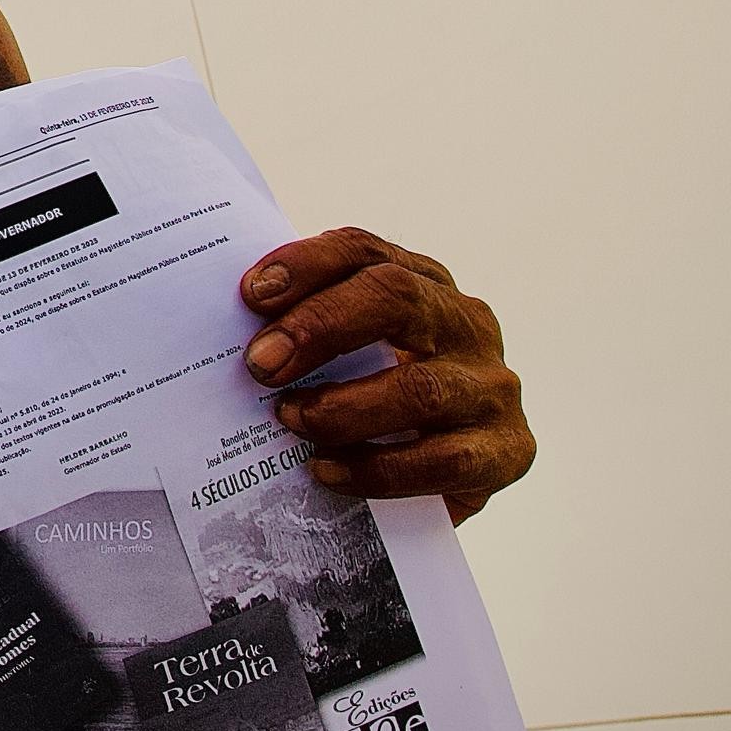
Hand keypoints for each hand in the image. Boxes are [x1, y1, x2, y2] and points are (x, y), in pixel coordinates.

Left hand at [237, 228, 533, 521]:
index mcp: (423, 283)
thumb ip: (301, 331)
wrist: (443, 478)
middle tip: (261, 364)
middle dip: (320, 327)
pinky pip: (442, 459)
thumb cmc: (374, 402)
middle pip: (396, 298)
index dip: (306, 265)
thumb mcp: (344, 356)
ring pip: (419, 386)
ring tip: (290, 421)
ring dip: (343, 407)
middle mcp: (465, 323)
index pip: (363, 252)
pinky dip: (378, 469)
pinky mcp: (508, 450)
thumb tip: (221, 331)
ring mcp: (492, 385)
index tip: (250, 294)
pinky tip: (327, 471)